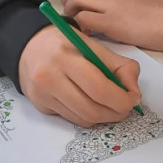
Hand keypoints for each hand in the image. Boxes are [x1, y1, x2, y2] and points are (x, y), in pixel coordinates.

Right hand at [18, 25, 141, 126]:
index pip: (99, 89)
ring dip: (103, 117)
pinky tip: (90, 103)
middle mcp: (50, 77)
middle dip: (116, 113)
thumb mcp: (93, 45)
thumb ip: (119, 66)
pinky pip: (72, 119)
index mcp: (65, 56)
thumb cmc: (65, 44)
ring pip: (83, 119)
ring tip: (110, 105)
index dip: (122, 100)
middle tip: (125, 107)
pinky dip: (87, 115)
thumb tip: (134, 94)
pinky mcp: (40, 106)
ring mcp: (43, 94)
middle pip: (92, 110)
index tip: (133, 99)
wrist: (28, 46)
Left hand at [61, 0, 162, 50]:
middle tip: (72, 15)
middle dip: (68, 0)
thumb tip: (107, 7)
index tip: (80, 7)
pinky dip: (79, 26)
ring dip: (71, 12)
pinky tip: (86, 34)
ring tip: (77, 25)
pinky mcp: (111, 22)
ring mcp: (111, 3)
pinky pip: (84, 19)